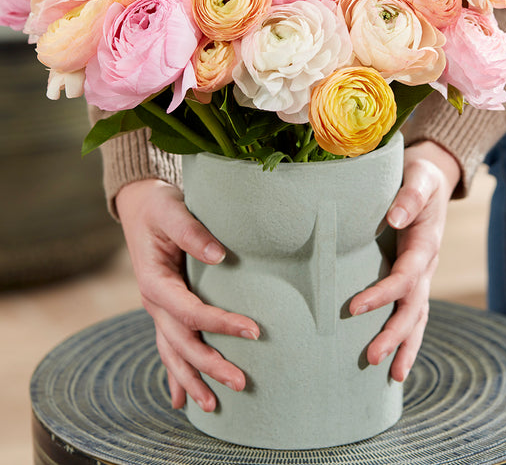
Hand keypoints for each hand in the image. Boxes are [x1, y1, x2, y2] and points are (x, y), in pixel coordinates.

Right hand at [116, 179, 259, 411]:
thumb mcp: (172, 210)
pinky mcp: (164, 310)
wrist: (141, 207)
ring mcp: (157, 309)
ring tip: (212, 407)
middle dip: (210, 366)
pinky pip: (168, 347)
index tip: (253, 330)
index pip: (190, 311)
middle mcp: (153, 301)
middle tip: (242, 382)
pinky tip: (181, 400)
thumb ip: (192, 231)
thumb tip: (219, 255)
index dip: (220, 323)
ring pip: (172, 353)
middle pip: (182, 342)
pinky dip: (174, 374)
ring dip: (191, 380)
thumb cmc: (160, 207)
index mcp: (154, 281)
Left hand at [349, 141, 459, 381]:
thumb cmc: (420, 175)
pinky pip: (412, 311)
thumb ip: (409, 195)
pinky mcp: (413, 276)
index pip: (405, 278)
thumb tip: (396, 217)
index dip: (382, 295)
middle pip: (414, 308)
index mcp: (425, 244)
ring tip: (390, 375)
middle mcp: (427, 265)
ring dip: (405, 345)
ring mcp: (422, 274)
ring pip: (418, 317)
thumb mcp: (419, 177)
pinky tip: (394, 356)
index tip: (353, 308)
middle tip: (372, 359)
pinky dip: (406, 336)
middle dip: (395, 335)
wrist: (431, 177)